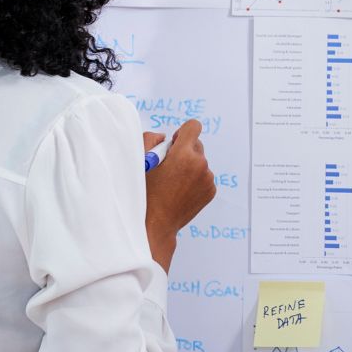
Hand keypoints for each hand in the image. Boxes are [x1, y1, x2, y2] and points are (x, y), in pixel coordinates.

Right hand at [144, 119, 215, 270]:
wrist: (155, 224)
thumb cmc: (144, 193)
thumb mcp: (140, 161)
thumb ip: (151, 139)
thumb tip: (165, 136)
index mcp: (184, 154)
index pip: (193, 127)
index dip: (182, 132)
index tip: (175, 142)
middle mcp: (200, 165)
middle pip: (197, 145)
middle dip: (184, 151)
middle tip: (167, 167)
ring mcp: (208, 179)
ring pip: (200, 163)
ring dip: (189, 167)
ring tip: (172, 183)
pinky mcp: (211, 191)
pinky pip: (204, 177)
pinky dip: (194, 180)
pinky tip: (179, 192)